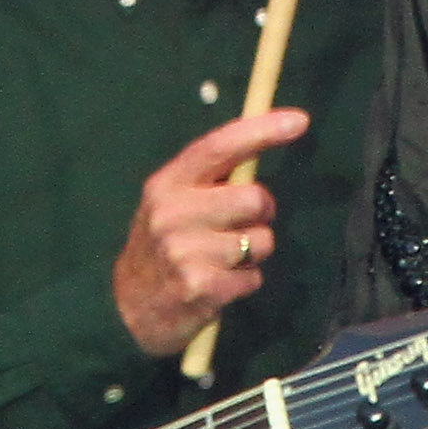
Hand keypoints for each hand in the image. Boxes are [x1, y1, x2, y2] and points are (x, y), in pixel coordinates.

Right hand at [110, 110, 309, 357]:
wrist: (127, 308)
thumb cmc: (164, 246)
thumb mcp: (173, 203)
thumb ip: (211, 180)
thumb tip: (265, 144)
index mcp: (167, 184)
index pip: (218, 147)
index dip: (261, 130)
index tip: (300, 120)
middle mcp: (172, 213)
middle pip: (255, 199)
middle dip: (261, 214)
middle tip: (240, 226)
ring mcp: (184, 251)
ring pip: (261, 242)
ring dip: (252, 254)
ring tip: (222, 261)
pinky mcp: (199, 287)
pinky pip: (254, 278)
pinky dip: (245, 283)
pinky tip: (218, 285)